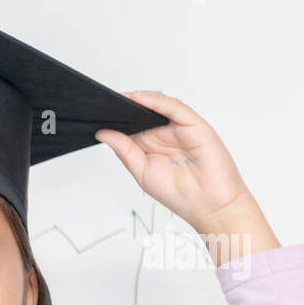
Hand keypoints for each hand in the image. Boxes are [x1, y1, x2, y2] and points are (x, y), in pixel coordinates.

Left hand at [96, 90, 278, 263]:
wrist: (208, 205)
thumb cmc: (178, 193)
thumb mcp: (141, 170)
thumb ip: (124, 149)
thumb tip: (103, 133)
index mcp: (151, 146)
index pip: (130, 126)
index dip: (114, 119)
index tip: (95, 113)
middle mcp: (165, 134)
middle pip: (142, 112)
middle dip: (123, 106)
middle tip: (102, 102)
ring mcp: (179, 128)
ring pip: (157, 106)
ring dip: (137, 100)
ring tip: (117, 98)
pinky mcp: (194, 124)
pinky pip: (174, 107)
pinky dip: (156, 101)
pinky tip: (139, 98)